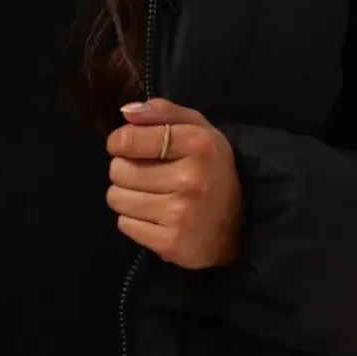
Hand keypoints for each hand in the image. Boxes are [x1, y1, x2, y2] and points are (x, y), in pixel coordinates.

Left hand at [106, 98, 242, 269]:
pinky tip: (156, 217)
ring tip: (151, 196)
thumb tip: (126, 112)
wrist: (240, 225)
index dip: (119, 142)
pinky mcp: (170, 243)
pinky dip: (134, 221)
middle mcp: (190, 179)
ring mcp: (180, 214)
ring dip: (127, 196)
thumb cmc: (211, 169)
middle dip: (125, 170)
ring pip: (116, 198)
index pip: (129, 139)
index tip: (126, 146)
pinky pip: (124, 224)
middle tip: (148, 175)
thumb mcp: (198, 129)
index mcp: (198, 144)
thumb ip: (163, 112)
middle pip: (118, 170)